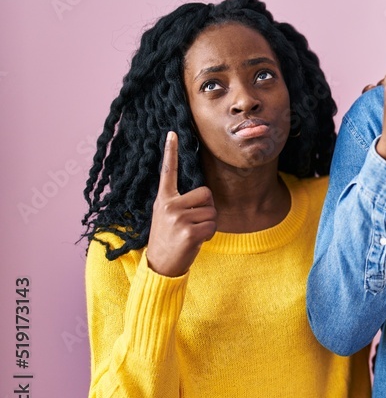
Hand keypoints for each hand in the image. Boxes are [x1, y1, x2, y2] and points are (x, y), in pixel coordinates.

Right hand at [145, 132, 217, 276]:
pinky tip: (194, 241)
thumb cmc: (169, 238)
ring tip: (191, 233)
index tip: (172, 133)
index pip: (168, 171)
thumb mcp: (167, 216)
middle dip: (207, 208)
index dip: (171, 152)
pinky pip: (212, 226)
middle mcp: (168, 205)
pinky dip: (208, 235)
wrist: (161, 265)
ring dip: (208, 224)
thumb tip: (204, 194)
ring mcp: (177, 218)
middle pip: (206, 193)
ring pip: (212, 212)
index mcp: (163, 199)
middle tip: (193, 223)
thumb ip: (180, 202)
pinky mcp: (188, 232)